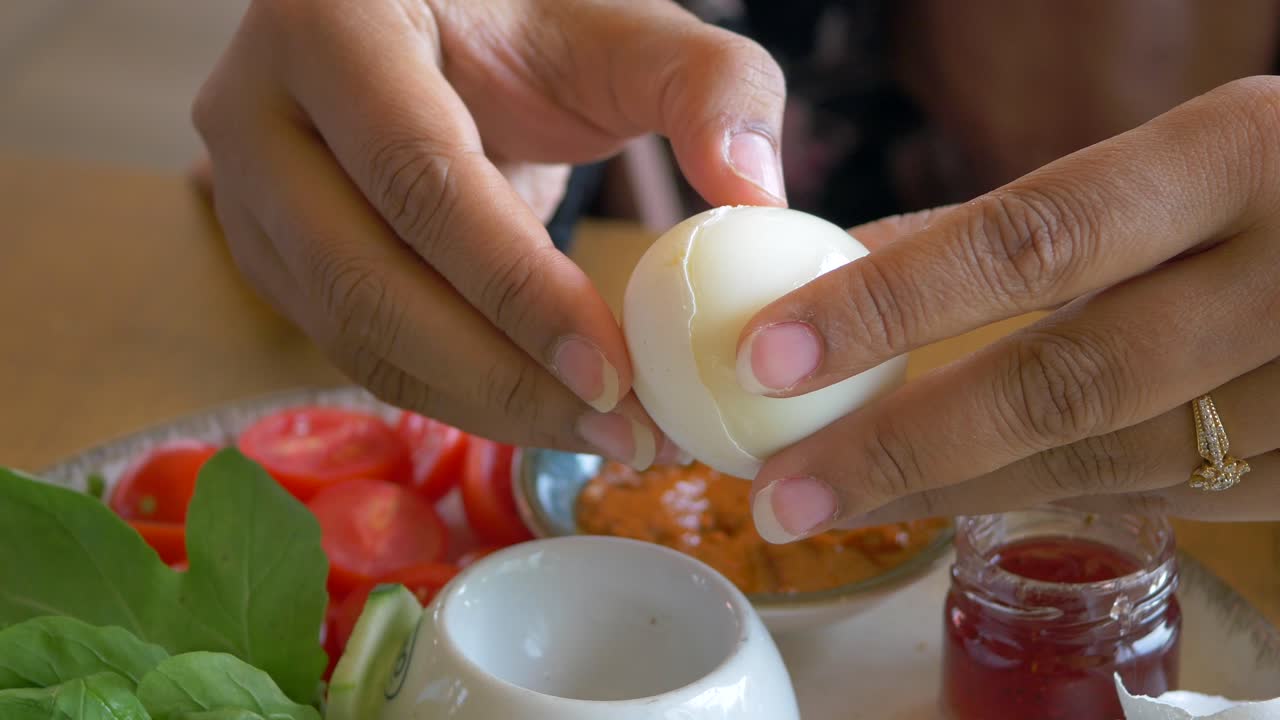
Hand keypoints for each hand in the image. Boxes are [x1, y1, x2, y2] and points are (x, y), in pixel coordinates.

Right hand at [193, 0, 785, 467]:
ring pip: (353, 333)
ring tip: (598, 437)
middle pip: (367, 278)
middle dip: (499, 377)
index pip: (421, 178)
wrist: (441, 40)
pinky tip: (538, 412)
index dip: (516, 290)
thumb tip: (757, 196)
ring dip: (480, 404)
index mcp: (335, 23)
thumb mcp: (627, 32)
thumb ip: (712, 87)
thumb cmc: (533, 26)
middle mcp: (260, 109)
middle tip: (618, 434)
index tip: (617, 374)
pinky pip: (354, 348)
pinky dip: (448, 394)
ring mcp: (247, 190)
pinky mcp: (267, 254)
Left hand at [736, 77, 1279, 540]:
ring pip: (1113, 460)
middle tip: (783, 489)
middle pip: (1066, 380)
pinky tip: (966, 497)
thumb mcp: (1176, 164)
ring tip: (844, 504)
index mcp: (1233, 158)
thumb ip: (1027, 223)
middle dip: (905, 446)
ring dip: (960, 489)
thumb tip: (855, 262)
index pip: (1030, 237)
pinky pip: (1172, 494)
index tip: (772, 355)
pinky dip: (1056, 498)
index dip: (892, 304)